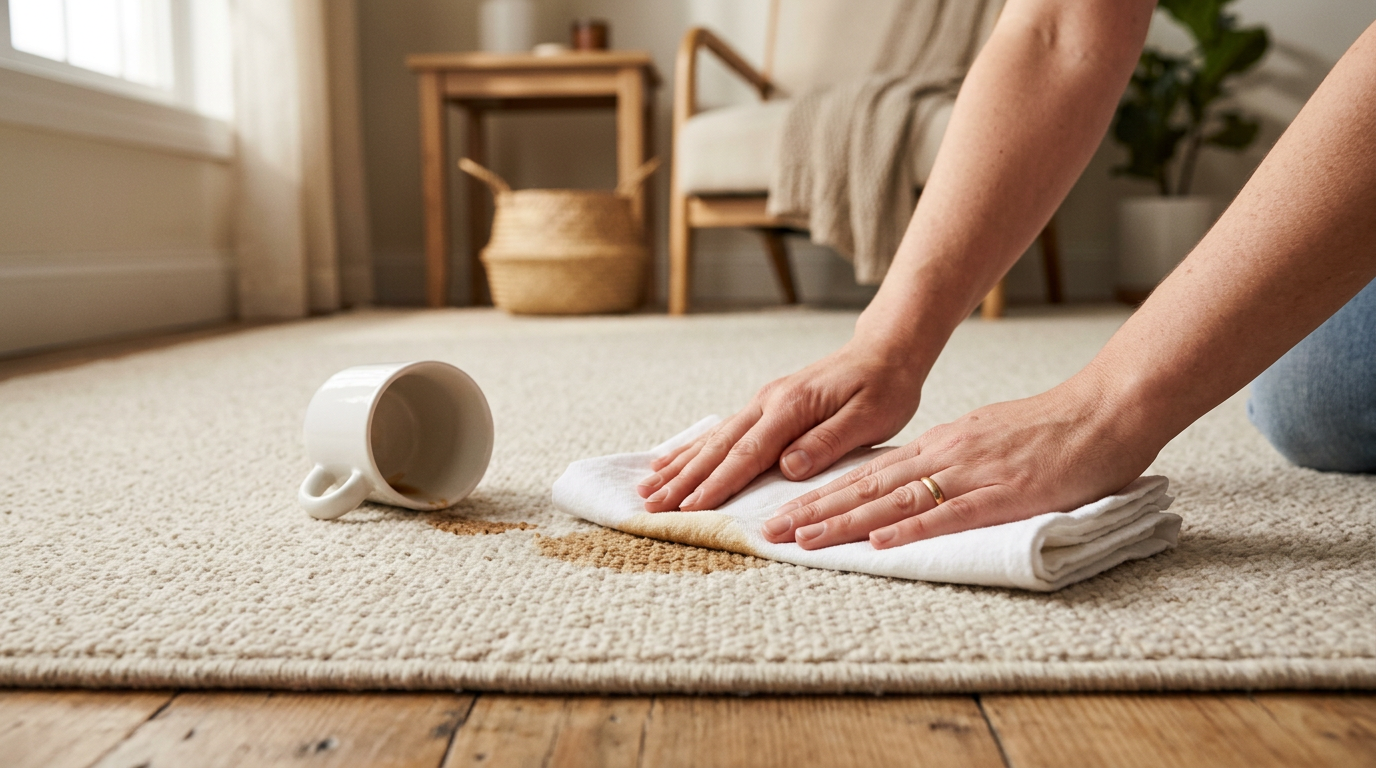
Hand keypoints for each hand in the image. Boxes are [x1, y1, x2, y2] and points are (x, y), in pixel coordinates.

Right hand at [636, 335, 928, 512]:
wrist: (885, 351)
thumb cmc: (884, 387)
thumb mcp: (869, 418)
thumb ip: (826, 443)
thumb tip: (787, 468)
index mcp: (792, 407)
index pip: (748, 454)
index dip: (718, 484)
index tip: (690, 508)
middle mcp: (768, 402)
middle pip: (719, 448)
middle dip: (683, 480)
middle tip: (651, 506)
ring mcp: (762, 402)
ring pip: (713, 440)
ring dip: (679, 466)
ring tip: (647, 488)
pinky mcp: (764, 406)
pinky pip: (720, 432)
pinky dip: (691, 449)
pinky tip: (669, 461)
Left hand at [760, 373, 1164, 548]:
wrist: (1105, 411)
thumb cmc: (1053, 430)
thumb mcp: (988, 439)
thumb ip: (953, 461)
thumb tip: (920, 482)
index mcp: (942, 444)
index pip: (870, 474)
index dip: (825, 495)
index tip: (788, 512)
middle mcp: (946, 455)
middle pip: (866, 487)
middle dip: (814, 510)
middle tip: (770, 530)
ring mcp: (972, 474)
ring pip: (894, 501)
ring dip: (845, 523)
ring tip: (803, 540)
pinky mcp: (1004, 494)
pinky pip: (950, 513)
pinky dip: (911, 529)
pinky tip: (879, 543)